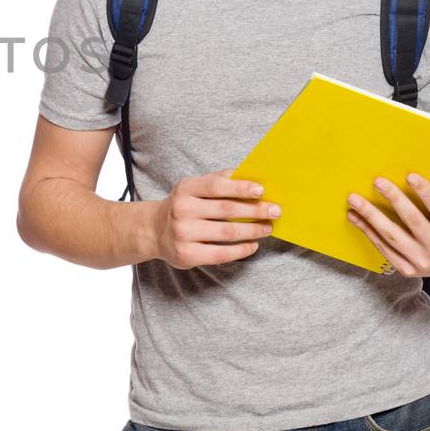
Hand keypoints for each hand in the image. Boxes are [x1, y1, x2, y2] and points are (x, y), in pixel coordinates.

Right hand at [150, 169, 279, 268]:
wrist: (154, 231)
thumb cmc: (184, 206)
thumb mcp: (194, 188)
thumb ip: (218, 181)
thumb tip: (251, 176)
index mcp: (185, 189)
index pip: (216, 186)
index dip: (240, 187)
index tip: (261, 190)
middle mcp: (182, 210)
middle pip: (226, 209)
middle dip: (255, 210)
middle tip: (275, 211)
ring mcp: (183, 233)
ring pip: (227, 231)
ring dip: (252, 230)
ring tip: (267, 228)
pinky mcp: (187, 255)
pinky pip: (222, 253)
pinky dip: (242, 249)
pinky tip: (253, 245)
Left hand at [345, 152, 429, 277]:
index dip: (426, 193)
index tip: (410, 175)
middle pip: (412, 222)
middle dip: (394, 200)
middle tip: (377, 180)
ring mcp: (422, 261)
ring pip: (392, 236)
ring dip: (371, 217)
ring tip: (353, 198)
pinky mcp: (406, 269)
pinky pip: (383, 248)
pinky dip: (367, 232)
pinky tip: (353, 216)